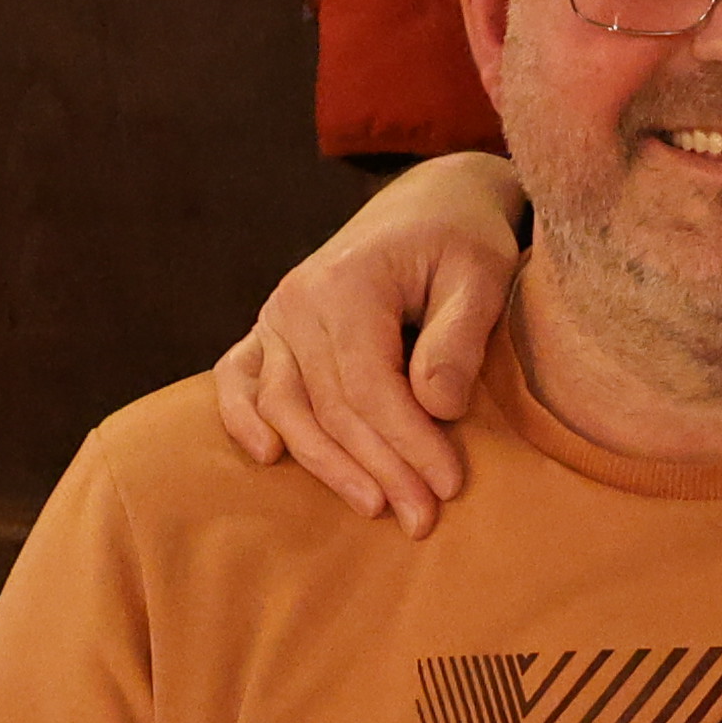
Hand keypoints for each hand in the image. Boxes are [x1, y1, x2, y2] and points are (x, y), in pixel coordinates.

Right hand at [209, 152, 523, 526]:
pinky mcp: (271, 330)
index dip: (408, 442)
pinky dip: (244, 420)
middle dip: (379, 469)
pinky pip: (240, 379)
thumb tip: (436, 405)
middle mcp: (298, 300)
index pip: (370, 385)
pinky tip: (268, 458)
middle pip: (330, 406)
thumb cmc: (462, 241)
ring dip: (326, 465)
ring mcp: (276, 316)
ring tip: (374, 508)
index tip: (449, 486)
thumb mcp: (481, 276)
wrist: (428, 203)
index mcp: (348, 283)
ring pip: (286, 407)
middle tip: (423, 519)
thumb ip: (458, 337)